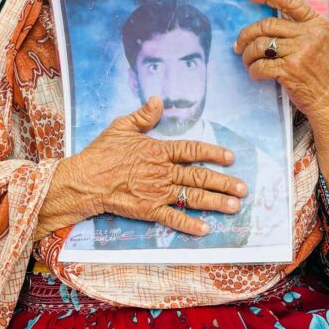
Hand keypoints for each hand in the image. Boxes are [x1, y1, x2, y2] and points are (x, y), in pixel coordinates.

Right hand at [37, 98, 247, 237]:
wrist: (85, 180)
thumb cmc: (102, 153)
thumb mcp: (121, 127)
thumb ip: (143, 115)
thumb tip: (158, 100)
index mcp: (158, 150)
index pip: (192, 149)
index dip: (213, 153)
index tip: (230, 157)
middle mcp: (162, 171)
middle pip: (199, 175)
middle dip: (224, 182)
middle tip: (243, 188)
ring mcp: (157, 192)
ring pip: (192, 196)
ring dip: (215, 202)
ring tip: (233, 206)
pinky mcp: (148, 209)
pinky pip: (173, 218)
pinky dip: (189, 224)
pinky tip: (205, 228)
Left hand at [235, 0, 328, 121]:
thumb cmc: (326, 74)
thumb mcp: (323, 44)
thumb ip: (304, 31)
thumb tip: (271, 23)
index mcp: (318, 24)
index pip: (290, 0)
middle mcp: (309, 34)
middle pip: (267, 24)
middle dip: (247, 34)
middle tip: (239, 45)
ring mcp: (300, 52)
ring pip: (260, 45)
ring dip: (248, 54)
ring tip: (248, 62)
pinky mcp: (290, 70)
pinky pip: (261, 65)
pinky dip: (253, 70)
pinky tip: (255, 74)